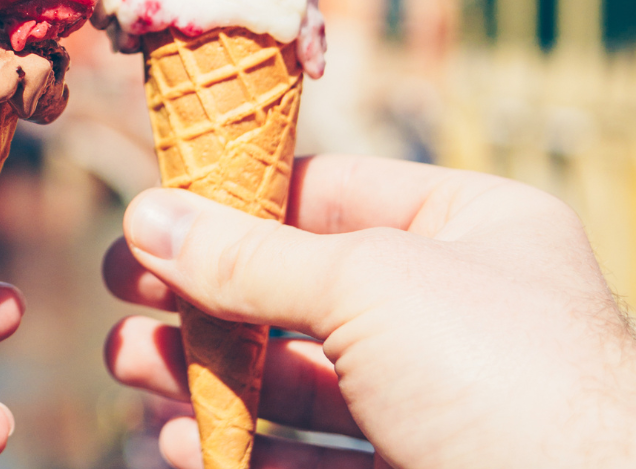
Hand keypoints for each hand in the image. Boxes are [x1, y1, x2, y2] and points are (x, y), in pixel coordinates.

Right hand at [103, 155, 635, 468]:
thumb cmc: (508, 376)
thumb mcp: (370, 286)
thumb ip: (252, 257)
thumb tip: (148, 220)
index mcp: (468, 228)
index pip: (330, 193)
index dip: (237, 201)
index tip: (156, 217)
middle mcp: (454, 309)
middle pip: (300, 290)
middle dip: (206, 295)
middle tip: (126, 297)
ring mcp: (438, 399)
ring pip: (297, 377)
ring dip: (208, 372)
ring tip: (130, 365)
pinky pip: (312, 455)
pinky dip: (244, 446)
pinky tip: (186, 441)